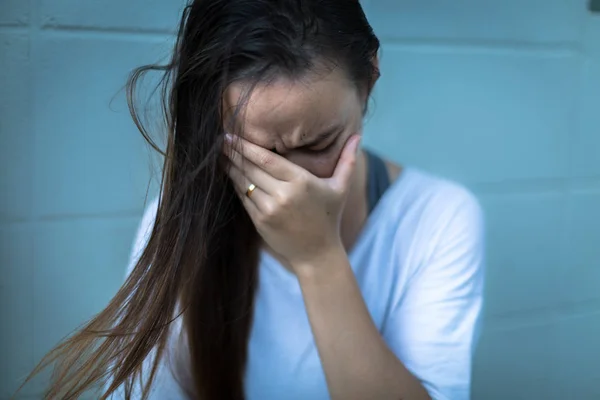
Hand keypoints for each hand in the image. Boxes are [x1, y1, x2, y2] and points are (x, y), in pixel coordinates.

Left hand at [223, 133, 360, 270]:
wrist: (317, 254)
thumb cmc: (329, 217)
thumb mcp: (340, 188)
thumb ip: (347, 160)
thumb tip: (357, 135)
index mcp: (301, 182)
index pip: (267, 159)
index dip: (246, 147)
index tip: (231, 136)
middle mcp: (283, 195)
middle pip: (251, 169)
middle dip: (233, 154)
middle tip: (221, 141)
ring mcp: (269, 210)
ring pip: (244, 183)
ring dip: (230, 169)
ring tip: (220, 156)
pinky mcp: (260, 222)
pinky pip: (243, 199)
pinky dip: (236, 186)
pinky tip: (231, 175)